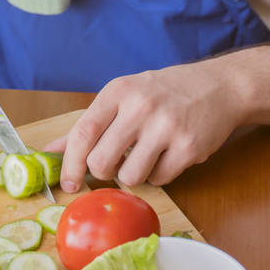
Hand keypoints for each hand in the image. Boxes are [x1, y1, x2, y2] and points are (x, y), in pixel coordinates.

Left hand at [45, 58, 246, 189]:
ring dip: (133, 175)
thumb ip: (90, 124)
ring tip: (145, 155)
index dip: (70, 163)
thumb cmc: (164, 92)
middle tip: (114, 164)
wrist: (219, 86)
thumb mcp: (124, 96)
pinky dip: (159, 175)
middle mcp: (141, 106)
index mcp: (119, 91)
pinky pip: (160, 180)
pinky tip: (167, 155)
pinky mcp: (189, 147)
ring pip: (130, 177)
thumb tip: (50, 150)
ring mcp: (166, 127)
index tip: (68, 183)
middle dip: (104, 172)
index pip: (83, 132)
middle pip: (102, 161)